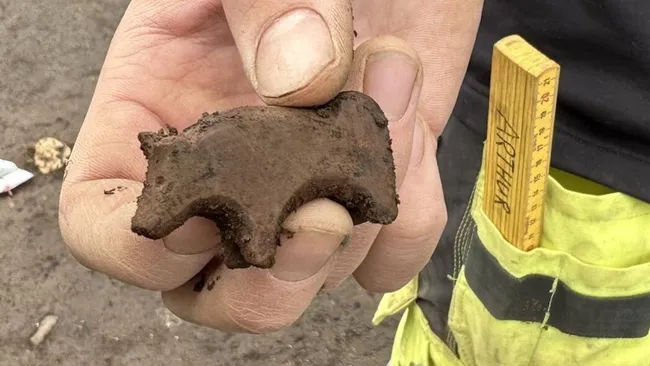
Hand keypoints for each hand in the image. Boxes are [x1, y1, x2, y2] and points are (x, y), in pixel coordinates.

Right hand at [59, 0, 480, 332]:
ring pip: (314, 278)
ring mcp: (300, 189)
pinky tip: (408, 123)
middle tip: (321, 215)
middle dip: (273, 282)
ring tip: (381, 82)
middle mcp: (225, 174)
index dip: (145, 253)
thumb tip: (299, 83)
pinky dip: (409, 210)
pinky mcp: (369, 187)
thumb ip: (262, 5)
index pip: (105, 229)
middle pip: (217, 291)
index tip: (209, 216)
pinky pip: (388, 250)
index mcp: (157, 121)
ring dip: (362, 212)